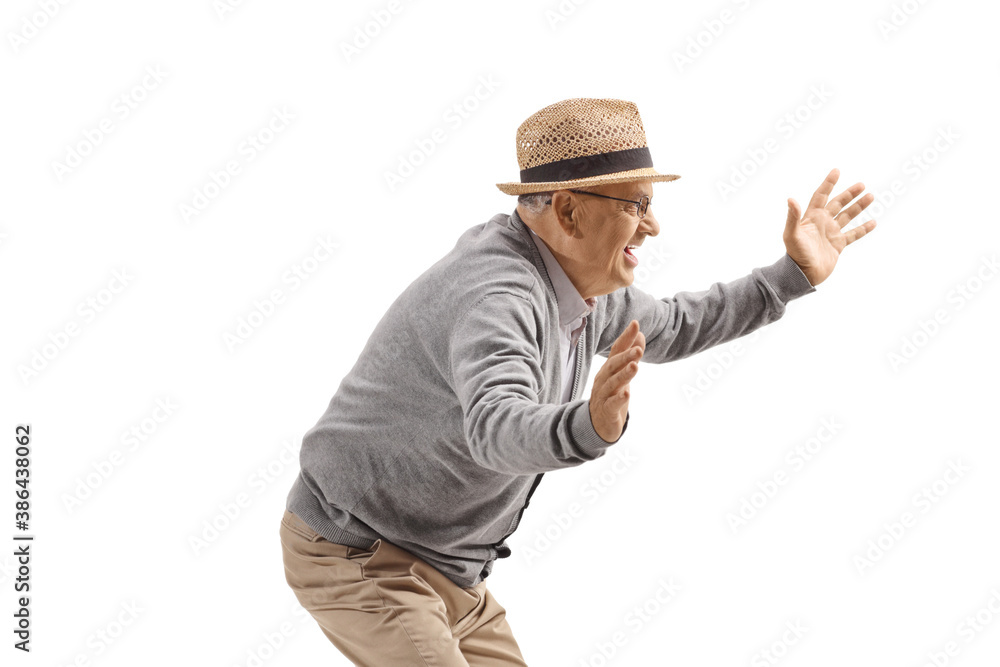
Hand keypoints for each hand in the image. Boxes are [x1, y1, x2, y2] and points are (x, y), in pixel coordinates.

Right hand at [589, 320, 643, 442]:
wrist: (597, 425)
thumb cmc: (611, 395)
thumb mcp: (622, 374)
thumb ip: (630, 355)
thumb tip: (640, 334)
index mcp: (608, 369)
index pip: (617, 350)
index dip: (625, 338)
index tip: (635, 324)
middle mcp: (604, 379)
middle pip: (613, 365)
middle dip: (625, 356)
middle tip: (638, 349)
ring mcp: (603, 395)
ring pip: (613, 383)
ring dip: (624, 374)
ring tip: (635, 366)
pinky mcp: (606, 411)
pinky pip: (612, 404)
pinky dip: (619, 399)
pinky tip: (627, 393)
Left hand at [784, 168, 877, 286]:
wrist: (802, 274)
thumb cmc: (795, 254)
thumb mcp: (792, 234)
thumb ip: (792, 217)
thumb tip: (790, 199)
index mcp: (811, 217)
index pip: (821, 196)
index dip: (828, 183)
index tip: (836, 171)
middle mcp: (822, 223)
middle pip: (838, 204)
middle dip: (849, 194)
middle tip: (862, 184)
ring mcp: (831, 233)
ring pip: (848, 216)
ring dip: (858, 207)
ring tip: (871, 196)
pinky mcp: (838, 245)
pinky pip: (853, 235)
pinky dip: (863, 229)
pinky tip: (873, 222)